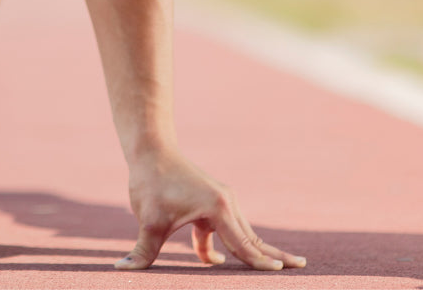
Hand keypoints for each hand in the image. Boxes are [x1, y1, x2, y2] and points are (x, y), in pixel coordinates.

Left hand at [115, 148, 305, 271]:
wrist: (150, 149)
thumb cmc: (151, 183)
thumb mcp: (148, 221)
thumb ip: (142, 251)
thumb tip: (120, 269)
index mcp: (217, 208)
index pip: (244, 243)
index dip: (260, 262)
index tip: (281, 273)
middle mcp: (226, 202)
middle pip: (252, 237)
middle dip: (273, 255)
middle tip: (301, 266)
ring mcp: (220, 200)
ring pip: (239, 233)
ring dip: (252, 252)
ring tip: (278, 267)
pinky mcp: (210, 200)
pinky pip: (220, 229)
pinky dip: (221, 245)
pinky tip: (216, 261)